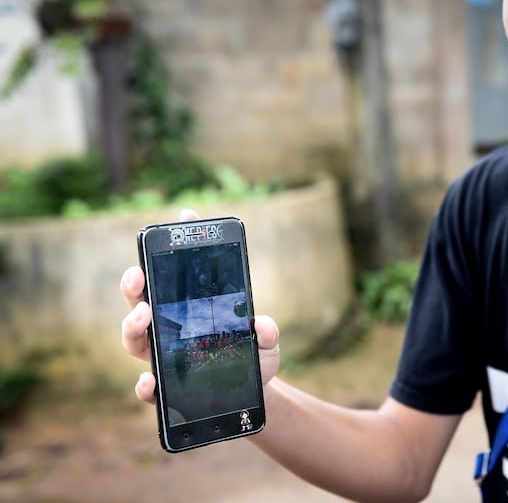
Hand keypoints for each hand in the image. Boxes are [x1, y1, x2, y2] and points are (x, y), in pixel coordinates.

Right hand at [119, 209, 280, 402]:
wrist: (252, 397)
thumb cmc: (254, 360)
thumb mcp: (267, 342)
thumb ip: (267, 332)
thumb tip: (261, 323)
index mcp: (190, 309)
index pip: (176, 274)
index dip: (178, 245)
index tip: (185, 217)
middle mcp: (170, 328)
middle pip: (139, 300)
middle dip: (134, 284)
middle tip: (139, 274)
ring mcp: (164, 357)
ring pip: (133, 337)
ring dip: (132, 323)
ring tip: (144, 314)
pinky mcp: (165, 390)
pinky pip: (147, 387)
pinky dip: (144, 385)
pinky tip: (150, 381)